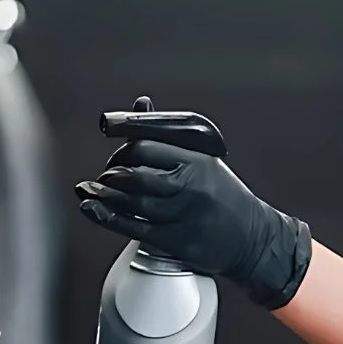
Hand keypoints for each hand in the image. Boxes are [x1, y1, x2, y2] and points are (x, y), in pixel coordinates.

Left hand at [75, 135, 312, 309]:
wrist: (252, 238)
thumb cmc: (223, 195)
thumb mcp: (203, 159)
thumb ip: (168, 137)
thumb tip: (139, 103)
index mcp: (196, 160)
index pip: (145, 144)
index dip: (122, 146)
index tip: (115, 149)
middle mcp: (188, 185)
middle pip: (134, 171)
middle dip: (112, 170)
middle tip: (107, 173)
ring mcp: (180, 214)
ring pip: (130, 199)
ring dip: (103, 193)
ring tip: (91, 189)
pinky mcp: (173, 240)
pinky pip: (131, 225)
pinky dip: (105, 215)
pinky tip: (90, 206)